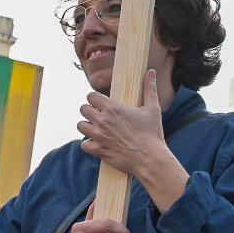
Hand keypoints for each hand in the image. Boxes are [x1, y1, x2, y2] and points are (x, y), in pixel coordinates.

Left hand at [78, 70, 189, 210]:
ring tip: (96, 128)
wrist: (151, 160)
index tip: (99, 103)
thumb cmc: (152, 134)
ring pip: (80, 126)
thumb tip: (151, 72)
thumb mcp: (153, 109)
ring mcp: (99, 136)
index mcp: (113, 109)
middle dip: (89, 111)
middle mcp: (103, 121)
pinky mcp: (98, 150)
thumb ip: (149, 89)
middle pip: (83, 109)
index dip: (94, 98)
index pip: (91, 96)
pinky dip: (89, 144)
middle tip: (98, 116)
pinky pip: (83, 144)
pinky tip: (97, 143)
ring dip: (87, 126)